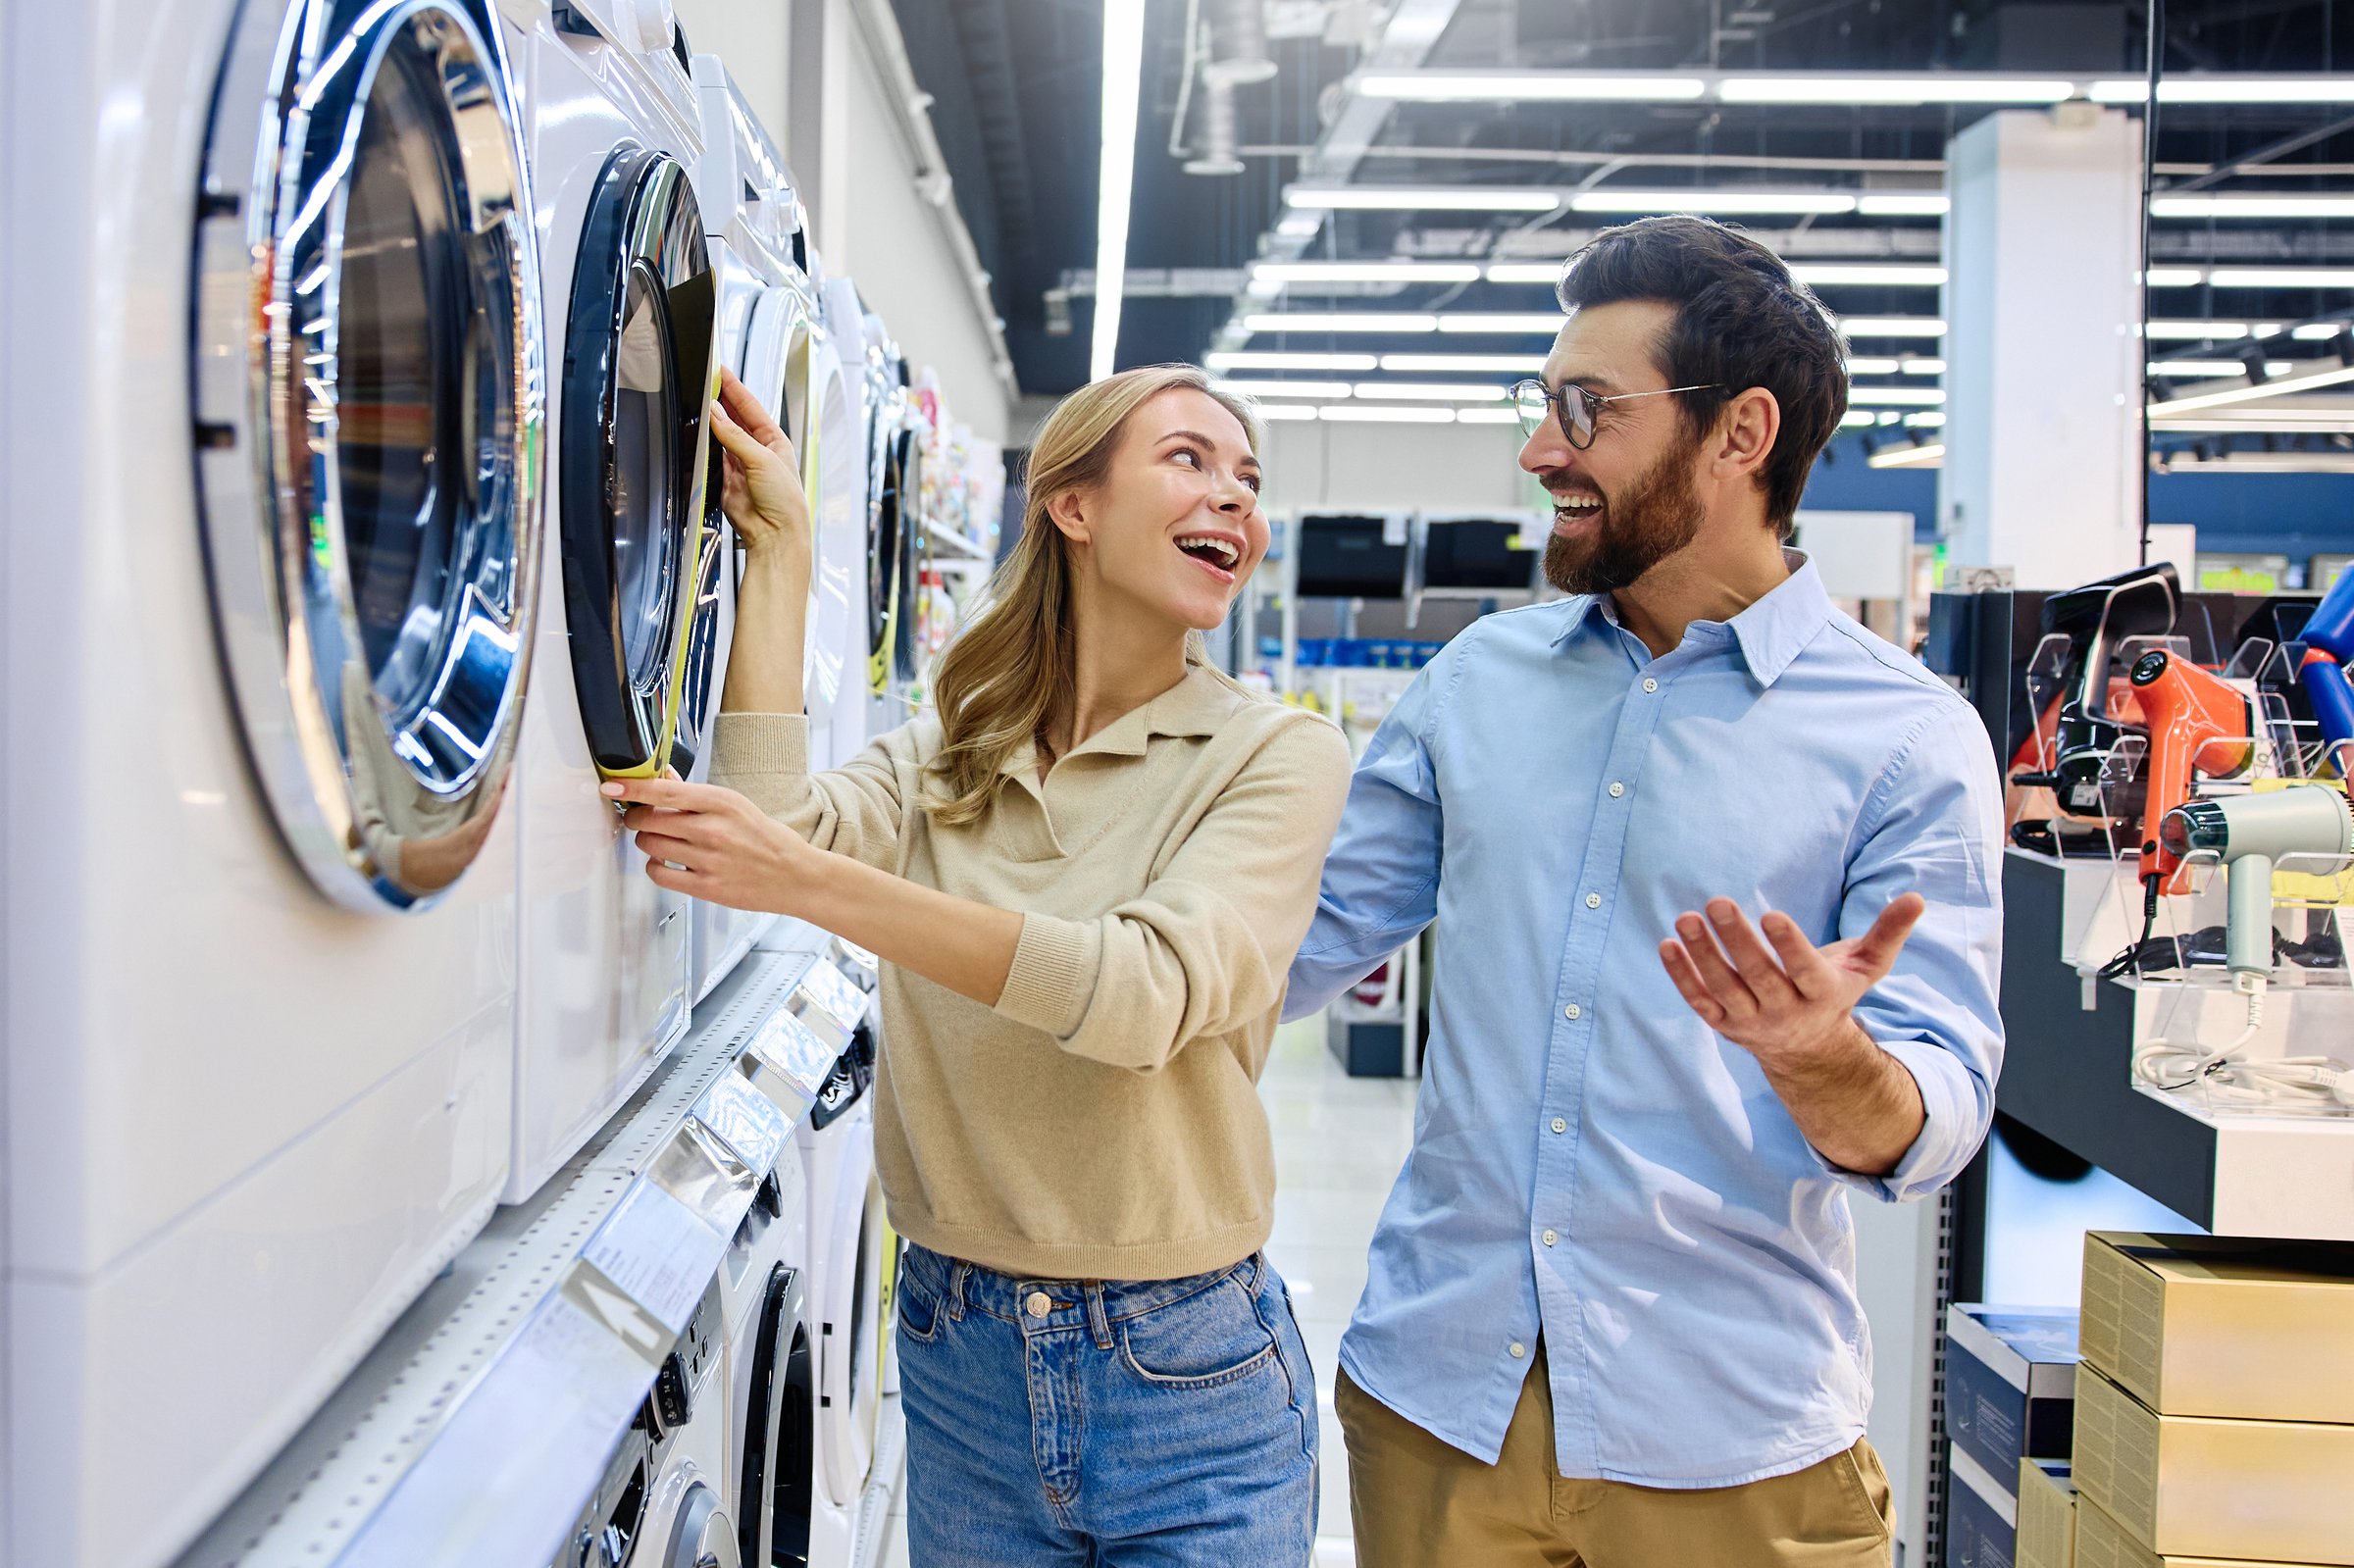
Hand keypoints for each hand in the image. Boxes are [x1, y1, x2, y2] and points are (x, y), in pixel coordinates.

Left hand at [601, 773, 824, 913]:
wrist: (794, 875)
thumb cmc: (765, 838)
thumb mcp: (736, 805)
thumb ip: (695, 795)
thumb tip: (661, 779)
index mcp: (721, 802)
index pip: (663, 790)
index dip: (631, 787)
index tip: (610, 787)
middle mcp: (712, 829)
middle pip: (648, 819)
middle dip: (637, 818)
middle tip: (642, 819)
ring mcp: (708, 859)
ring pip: (649, 845)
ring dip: (647, 842)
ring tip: (662, 841)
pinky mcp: (705, 886)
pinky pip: (658, 874)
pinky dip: (655, 867)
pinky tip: (667, 862)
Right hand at [709, 365, 810, 564]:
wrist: (775, 533)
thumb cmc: (785, 501)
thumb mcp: (762, 460)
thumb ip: (735, 436)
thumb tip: (716, 414)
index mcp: (774, 440)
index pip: (750, 407)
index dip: (735, 388)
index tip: (720, 372)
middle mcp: (758, 450)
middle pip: (734, 419)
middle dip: (720, 402)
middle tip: (705, 383)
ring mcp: (741, 464)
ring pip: (722, 436)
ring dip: (712, 423)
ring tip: (699, 405)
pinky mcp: (727, 479)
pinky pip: (712, 456)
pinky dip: (705, 445)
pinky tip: (699, 433)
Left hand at [1658, 894, 1926, 1064]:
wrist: (1808, 1049)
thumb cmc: (1835, 991)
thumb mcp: (1866, 968)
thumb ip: (1888, 933)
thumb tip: (1917, 897)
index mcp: (1822, 996)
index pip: (1804, 972)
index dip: (1789, 946)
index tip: (1773, 914)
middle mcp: (1785, 1012)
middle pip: (1757, 977)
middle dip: (1736, 940)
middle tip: (1717, 902)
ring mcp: (1751, 1022)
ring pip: (1723, 989)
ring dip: (1702, 954)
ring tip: (1686, 918)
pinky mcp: (1724, 1024)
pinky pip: (1699, 1001)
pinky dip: (1681, 976)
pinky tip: (1668, 944)